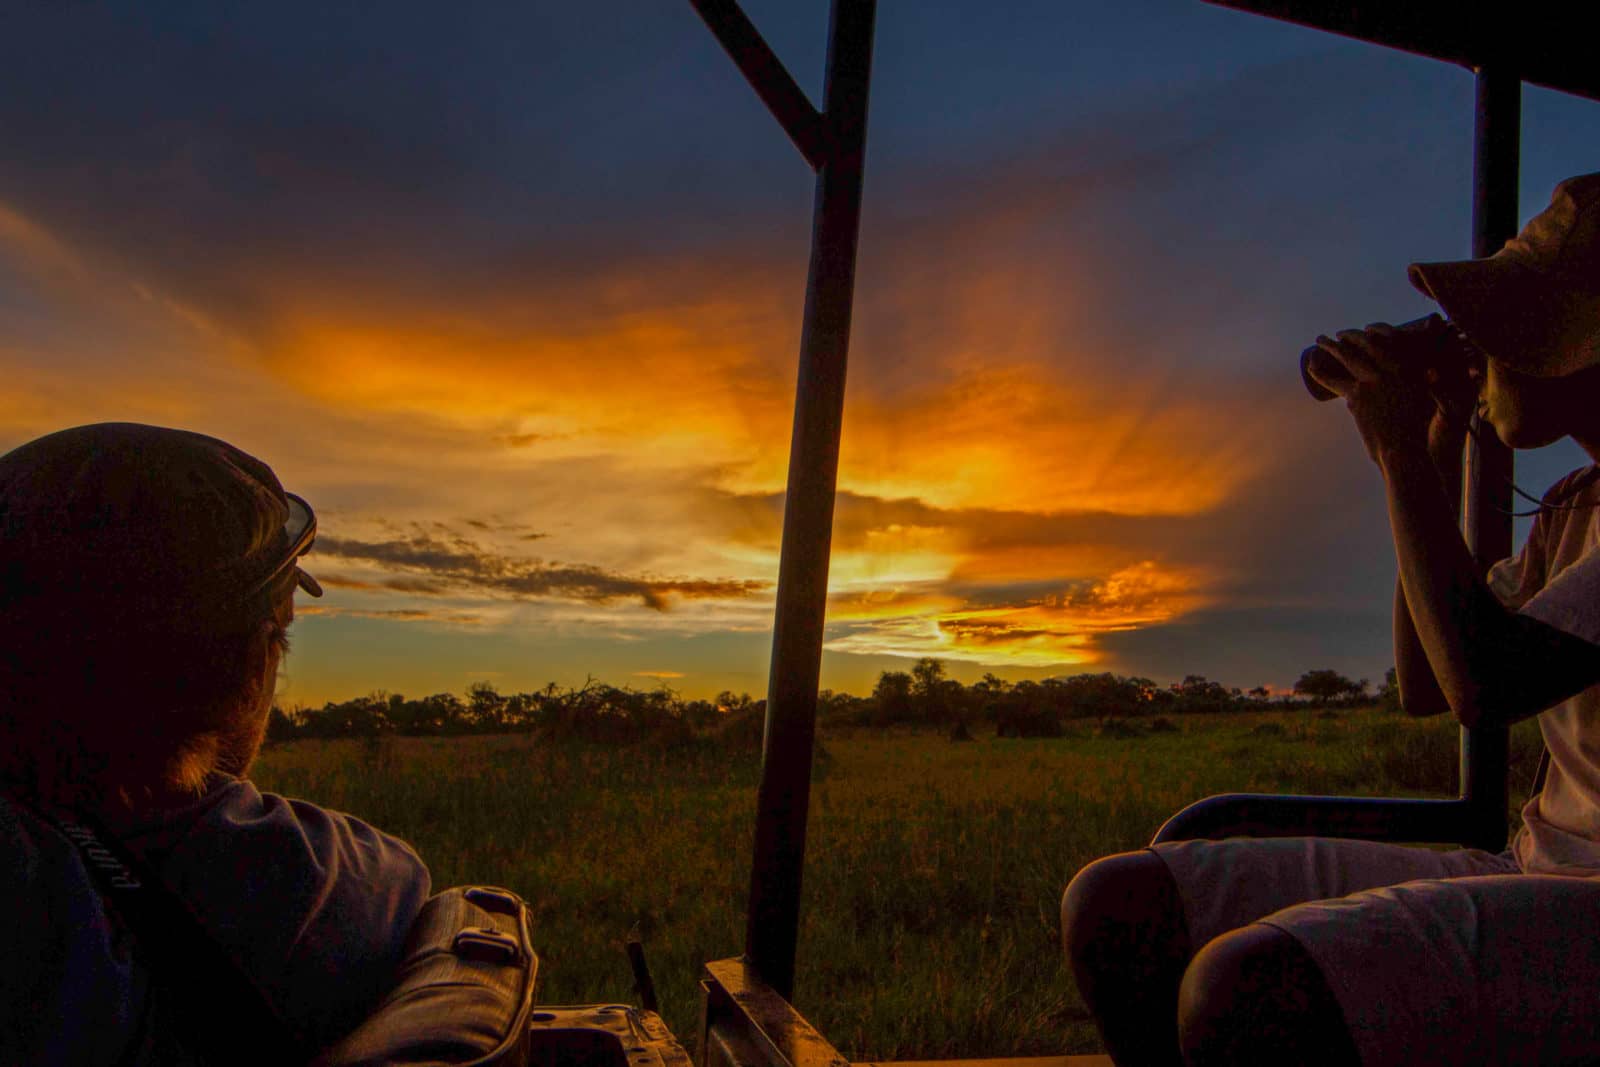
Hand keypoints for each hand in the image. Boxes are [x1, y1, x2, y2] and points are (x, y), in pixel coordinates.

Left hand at [1307, 323, 1437, 466]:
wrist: (1405, 450)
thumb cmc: (1418, 430)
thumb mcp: (1428, 399)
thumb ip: (1429, 383)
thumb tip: (1432, 371)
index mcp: (1410, 366)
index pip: (1390, 337)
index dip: (1376, 329)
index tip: (1366, 328)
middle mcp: (1390, 369)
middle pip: (1365, 343)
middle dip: (1349, 336)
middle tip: (1338, 334)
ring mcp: (1371, 381)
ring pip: (1346, 356)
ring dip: (1330, 346)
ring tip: (1320, 339)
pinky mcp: (1356, 396)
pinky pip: (1332, 380)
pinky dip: (1319, 372)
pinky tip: (1310, 364)